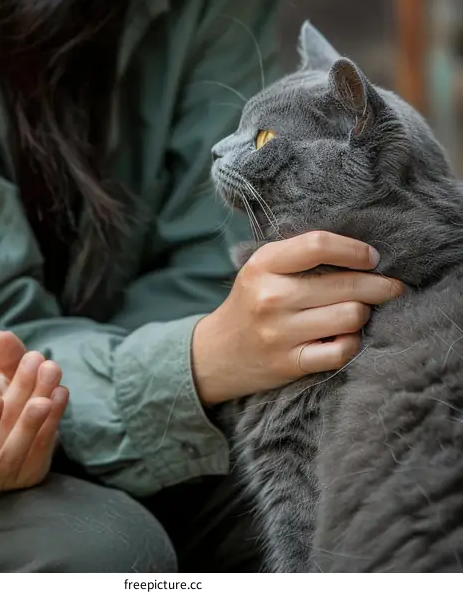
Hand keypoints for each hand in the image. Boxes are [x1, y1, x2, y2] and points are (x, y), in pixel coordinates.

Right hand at [191, 231, 403, 403]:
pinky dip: (353, 343)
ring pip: (350, 317)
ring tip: (360, 311)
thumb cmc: (251, 302)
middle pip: (345, 284)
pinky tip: (348, 336)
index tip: (372, 257)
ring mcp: (280, 332)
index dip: (354, 250)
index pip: (318, 245)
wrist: (216, 353)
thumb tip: (364, 255)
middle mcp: (271, 296)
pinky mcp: (290, 363)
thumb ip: (302, 256)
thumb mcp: (263, 268)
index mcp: (264, 264)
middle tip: (392, 287)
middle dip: (379, 285)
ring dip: (364, 314)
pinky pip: (341, 351)